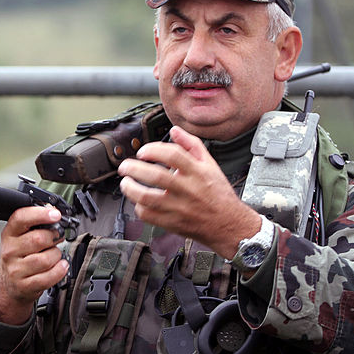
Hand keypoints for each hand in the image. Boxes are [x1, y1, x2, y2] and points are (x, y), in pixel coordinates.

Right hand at [0, 205, 69, 324]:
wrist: (8, 284)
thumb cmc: (19, 256)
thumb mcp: (20, 237)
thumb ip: (35, 224)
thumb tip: (53, 211)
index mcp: (9, 234)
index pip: (20, 218)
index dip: (40, 214)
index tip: (55, 214)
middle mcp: (10, 251)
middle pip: (39, 239)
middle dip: (54, 237)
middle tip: (57, 237)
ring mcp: (16, 270)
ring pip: (46, 259)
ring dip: (56, 255)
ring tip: (54, 255)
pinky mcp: (25, 286)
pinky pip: (49, 277)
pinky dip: (60, 270)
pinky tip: (60, 266)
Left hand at [117, 125, 260, 258]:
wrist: (228, 224)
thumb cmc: (217, 193)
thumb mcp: (209, 164)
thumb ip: (191, 144)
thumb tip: (175, 130)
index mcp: (197, 172)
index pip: (173, 155)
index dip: (153, 150)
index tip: (143, 152)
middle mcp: (188, 189)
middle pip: (156, 176)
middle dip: (134, 168)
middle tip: (125, 166)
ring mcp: (179, 208)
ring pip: (147, 198)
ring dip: (131, 189)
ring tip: (126, 182)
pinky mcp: (172, 223)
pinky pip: (149, 215)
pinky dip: (139, 207)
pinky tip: (139, 201)